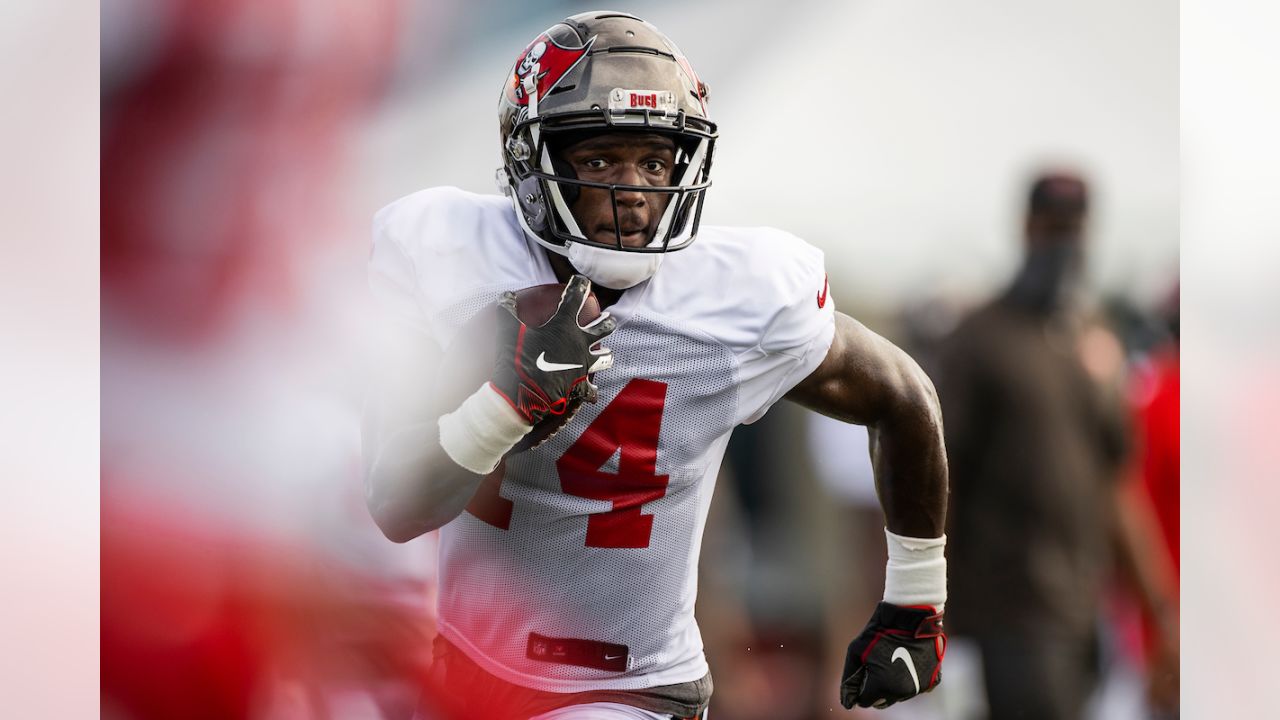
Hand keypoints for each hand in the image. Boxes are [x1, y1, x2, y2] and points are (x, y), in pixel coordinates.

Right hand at [491, 275, 615, 423]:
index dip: (580, 285)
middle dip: (606, 321)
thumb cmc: (517, 359)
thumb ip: (507, 309)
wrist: (523, 394)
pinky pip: (591, 389)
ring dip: (606, 354)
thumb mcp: (508, 329)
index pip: (576, 297)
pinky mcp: (580, 386)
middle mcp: (580, 343)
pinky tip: (593, 392)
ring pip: (604, 357)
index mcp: (565, 325)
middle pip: (603, 328)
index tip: (582, 280)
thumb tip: (505, 295)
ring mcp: (583, 365)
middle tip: (607, 317)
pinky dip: (591, 390)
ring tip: (607, 353)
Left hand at [840, 602, 944, 709]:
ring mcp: (920, 687)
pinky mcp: (933, 681)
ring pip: (900, 695)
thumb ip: (849, 678)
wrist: (910, 616)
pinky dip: (911, 679)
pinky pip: (917, 688)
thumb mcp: (856, 651)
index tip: (863, 671)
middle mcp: (902, 691)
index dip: (861, 687)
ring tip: (892, 659)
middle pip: (883, 700)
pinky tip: (907, 661)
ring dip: (893, 683)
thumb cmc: (879, 631)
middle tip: (877, 665)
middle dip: (876, 687)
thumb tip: (847, 703)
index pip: (865, 701)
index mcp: (882, 686)